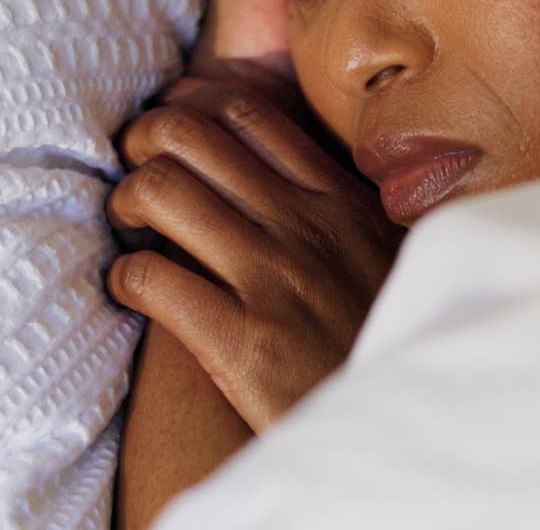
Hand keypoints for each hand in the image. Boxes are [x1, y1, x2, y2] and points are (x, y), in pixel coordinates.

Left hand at [108, 78, 403, 431]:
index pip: (246, 114)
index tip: (168, 136)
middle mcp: (302, 225)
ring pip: (162, 190)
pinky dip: (124, 276)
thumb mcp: (388, 258)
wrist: (414, 429)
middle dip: (143, 141)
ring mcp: (272, 279)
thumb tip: (286, 179)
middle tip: (132, 171)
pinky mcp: (243, 342)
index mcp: (338, 201)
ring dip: (126, 199)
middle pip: (190, 135)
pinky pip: (152, 280)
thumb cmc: (389, 344)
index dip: (189, 110)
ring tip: (127, 224)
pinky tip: (131, 290)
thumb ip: (341, 214)